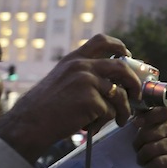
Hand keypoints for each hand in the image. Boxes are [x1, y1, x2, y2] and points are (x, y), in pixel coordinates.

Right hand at [0, 34, 142, 161]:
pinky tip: (92, 126)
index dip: (120, 47)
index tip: (128, 56)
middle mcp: (81, 66)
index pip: (102, 41)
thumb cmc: (46, 107)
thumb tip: (115, 83)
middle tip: (136, 96)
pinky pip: (110, 112)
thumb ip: (84, 75)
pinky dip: (105, 122)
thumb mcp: (63, 79)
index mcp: (74, 59)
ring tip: (119, 121)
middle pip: (122, 68)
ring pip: (119, 95)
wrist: (30, 123)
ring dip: (123, 111)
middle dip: (134, 83)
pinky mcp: (91, 100)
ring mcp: (87, 82)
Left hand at [131, 106, 166, 167]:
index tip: (136, 124)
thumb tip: (133, 103)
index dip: (149, 116)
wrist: (153, 167)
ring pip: (154, 149)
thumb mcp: (139, 128)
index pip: (163, 111)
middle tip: (136, 149)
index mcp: (163, 118)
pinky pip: (160, 163)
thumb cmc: (144, 145)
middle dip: (138, 143)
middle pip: (152, 132)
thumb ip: (139, 116)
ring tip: (141, 160)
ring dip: (142, 157)